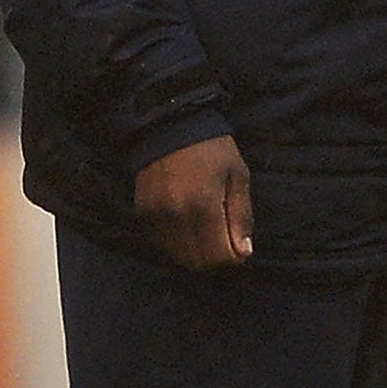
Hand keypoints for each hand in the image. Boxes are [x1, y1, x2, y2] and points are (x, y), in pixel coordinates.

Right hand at [134, 134, 253, 270]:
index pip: (218, 257)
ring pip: (178, 257)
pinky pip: (162, 244)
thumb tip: (244, 253)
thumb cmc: (213, 149)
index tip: (239, 248)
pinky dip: (178, 242)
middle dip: (215, 258)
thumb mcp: (238, 175)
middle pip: (197, 263)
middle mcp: (176, 216)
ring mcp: (155, 217)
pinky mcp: (143, 215)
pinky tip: (189, 223)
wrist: (172, 125)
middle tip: (225, 240)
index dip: (233, 259)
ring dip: (196, 252)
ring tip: (208, 228)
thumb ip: (241, 216)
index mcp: (204, 205)